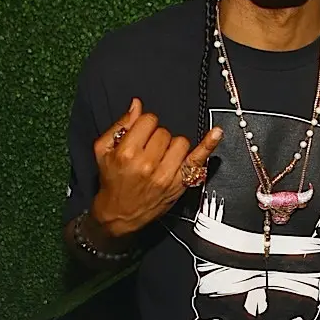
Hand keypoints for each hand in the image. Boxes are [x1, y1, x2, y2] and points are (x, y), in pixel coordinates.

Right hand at [91, 98, 221, 236]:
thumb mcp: (103, 151)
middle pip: (164, 131)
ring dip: (172, 146)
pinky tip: (216, 133)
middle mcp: (148, 164)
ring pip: (180, 142)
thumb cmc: (112, 182)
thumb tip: (136, 105)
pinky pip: (198, 160)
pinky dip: (208, 146)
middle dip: (156, 137)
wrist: (119, 214)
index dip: (145, 125)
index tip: (141, 133)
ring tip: (161, 157)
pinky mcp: (179, 184)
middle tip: (147, 151)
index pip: (148, 120)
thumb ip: (120, 125)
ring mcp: (166, 175)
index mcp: (127, 153)